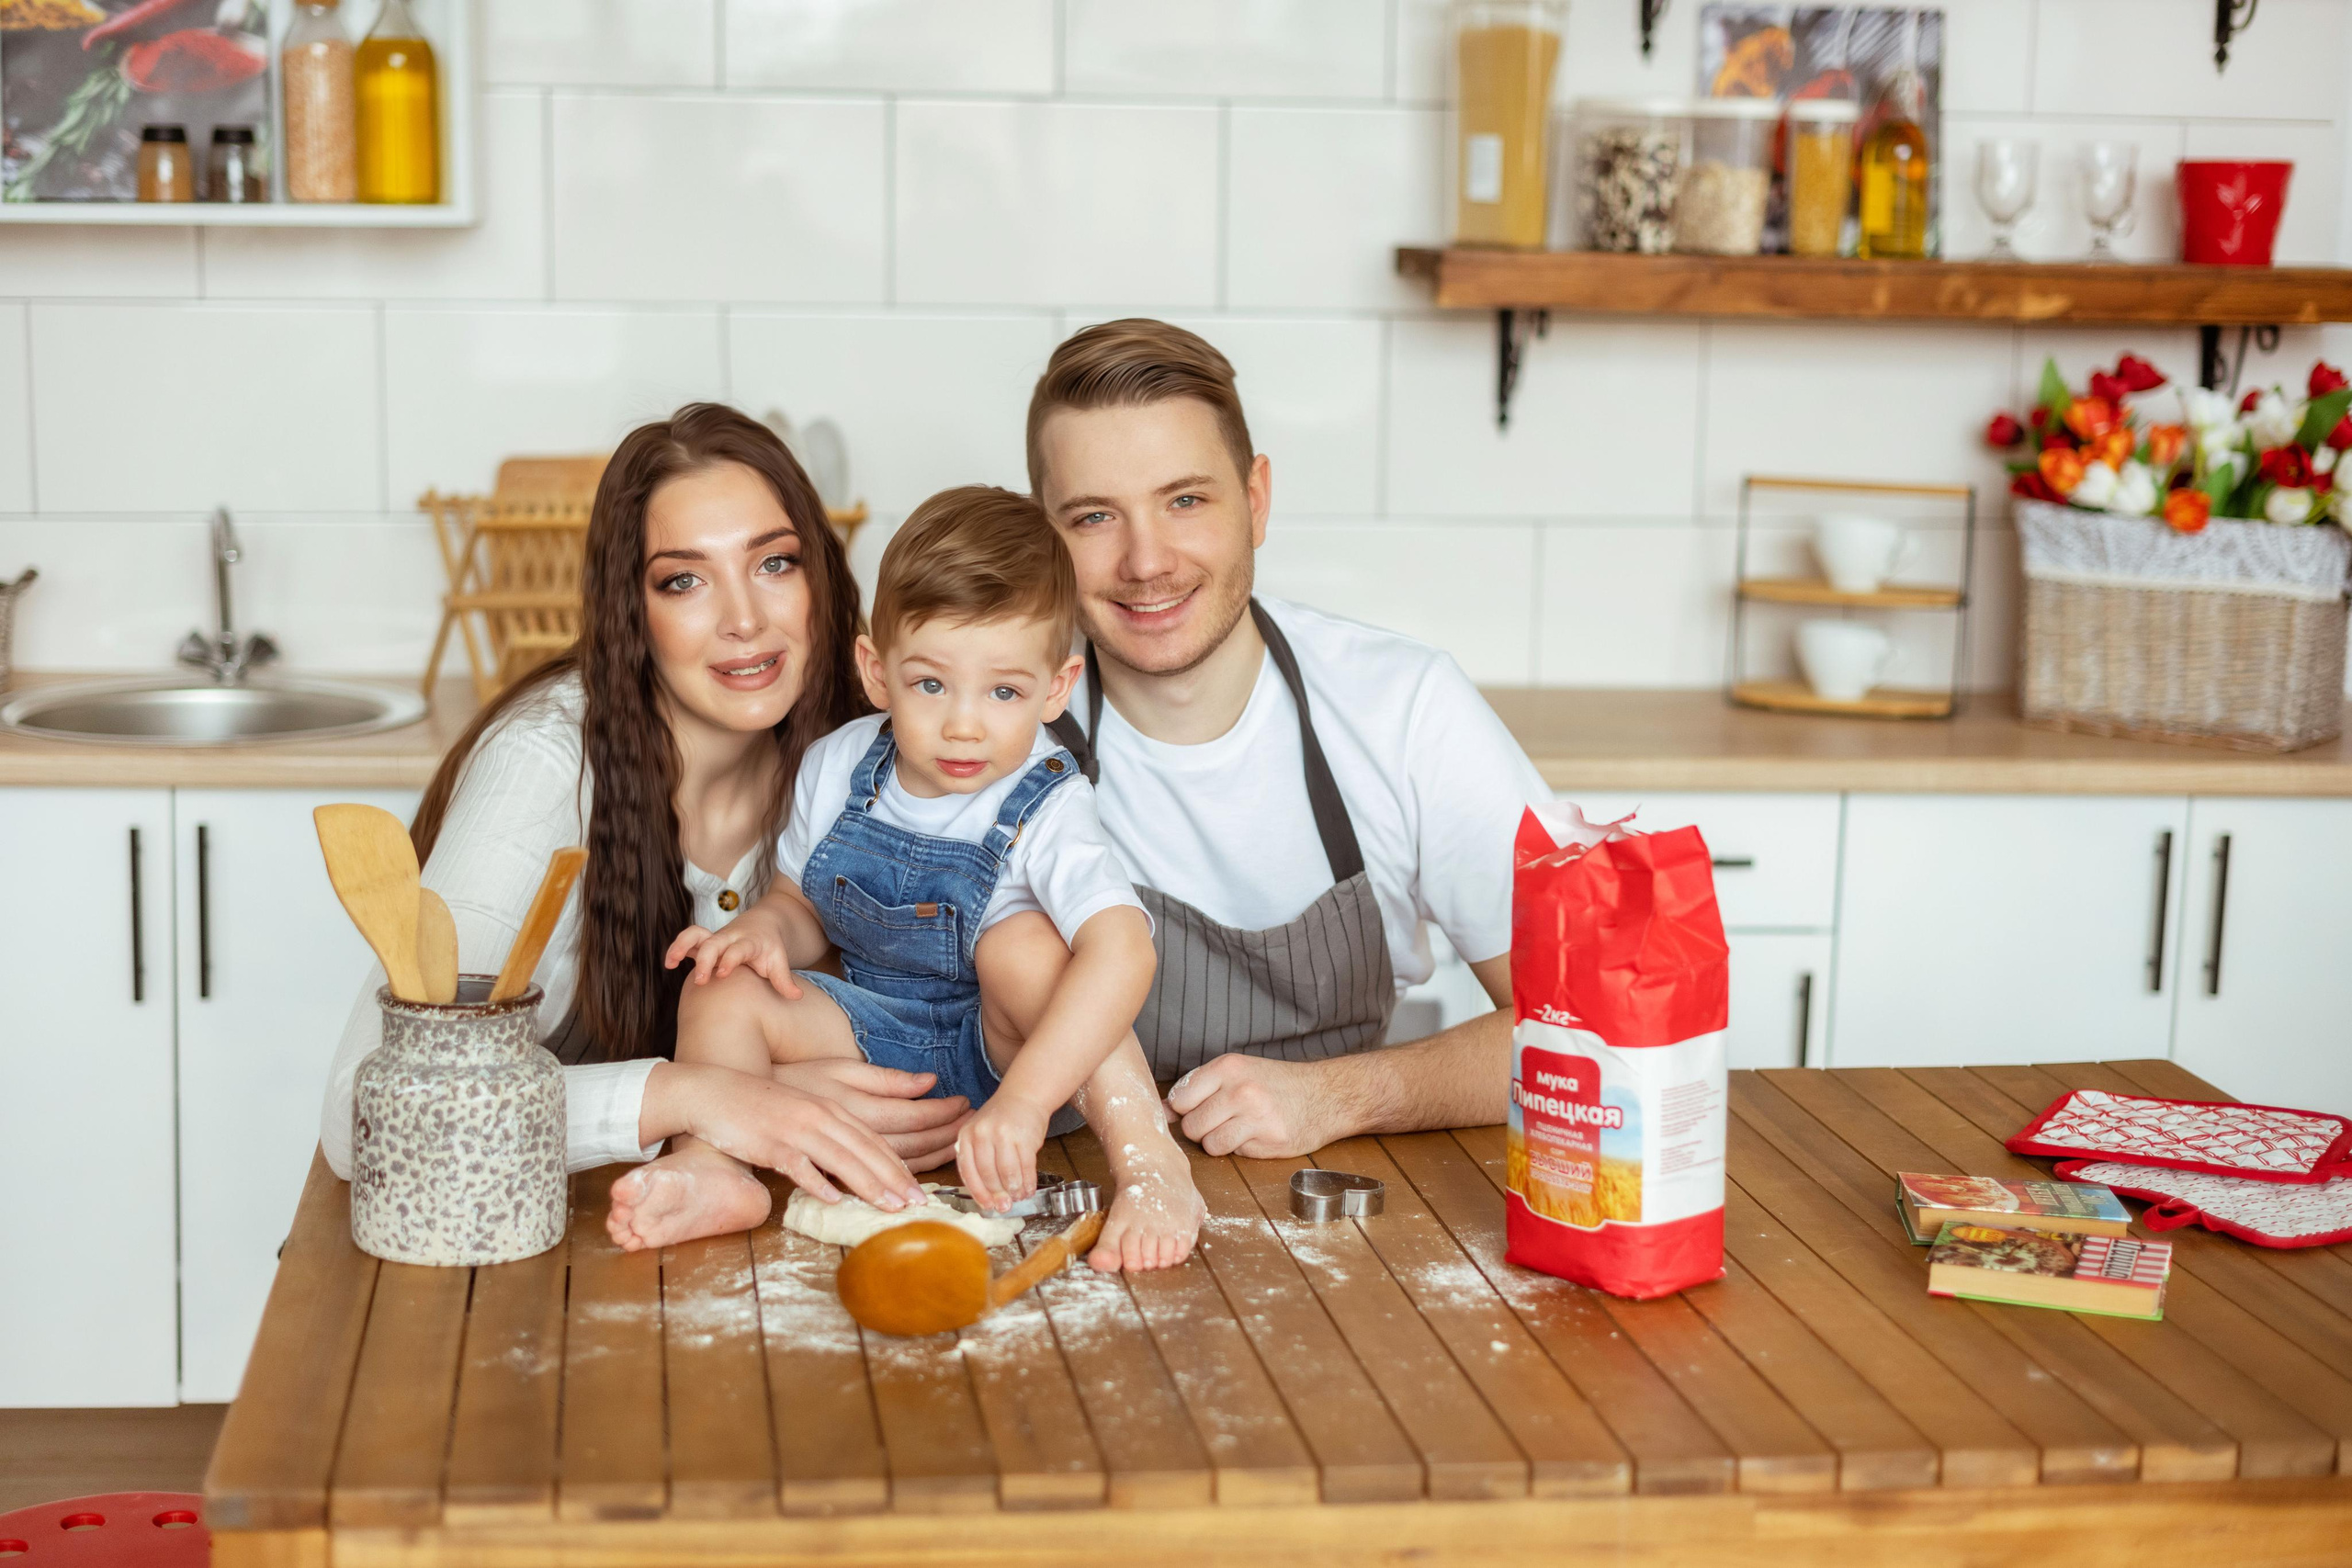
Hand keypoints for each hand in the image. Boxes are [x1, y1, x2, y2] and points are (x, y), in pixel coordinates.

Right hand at [664, 914, 800, 998]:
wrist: (763, 923)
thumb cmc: (769, 948)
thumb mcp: (778, 962)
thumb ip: (784, 980)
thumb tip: (798, 997)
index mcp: (749, 943)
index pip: (739, 949)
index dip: (730, 959)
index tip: (723, 973)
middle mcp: (730, 938)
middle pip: (714, 943)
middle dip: (705, 959)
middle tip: (701, 980)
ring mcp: (716, 938)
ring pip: (695, 934)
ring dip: (682, 945)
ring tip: (670, 963)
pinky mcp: (705, 940)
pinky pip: (688, 939)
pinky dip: (677, 948)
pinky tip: (669, 963)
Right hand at [680, 1064, 924, 1209]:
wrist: (715, 1091)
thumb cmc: (762, 1104)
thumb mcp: (805, 1106)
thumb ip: (837, 1124)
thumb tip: (862, 1153)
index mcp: (831, 1108)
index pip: (874, 1140)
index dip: (900, 1166)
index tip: (919, 1191)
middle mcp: (819, 1116)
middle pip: (866, 1149)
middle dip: (895, 1178)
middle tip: (918, 1204)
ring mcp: (795, 1129)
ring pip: (840, 1158)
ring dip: (867, 1183)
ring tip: (889, 1206)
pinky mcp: (771, 1142)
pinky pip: (799, 1164)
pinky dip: (817, 1182)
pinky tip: (834, 1199)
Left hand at [955, 1094, 1050, 1213]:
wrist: (1024, 1096)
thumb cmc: (1001, 1120)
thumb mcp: (980, 1134)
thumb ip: (978, 1160)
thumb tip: (989, 1196)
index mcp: (966, 1135)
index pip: (968, 1171)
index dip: (978, 1192)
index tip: (987, 1205)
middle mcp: (982, 1133)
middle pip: (987, 1174)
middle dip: (998, 1194)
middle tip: (1005, 1206)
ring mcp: (1003, 1134)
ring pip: (1007, 1173)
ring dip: (1014, 1190)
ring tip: (1019, 1197)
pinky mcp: (1024, 1137)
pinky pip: (1026, 1167)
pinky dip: (1028, 1182)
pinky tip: (1029, 1188)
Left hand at [1165, 1052, 1350, 1158]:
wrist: (1326, 1095)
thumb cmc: (1277, 1084)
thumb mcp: (1238, 1072)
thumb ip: (1201, 1087)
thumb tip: (1161, 1110)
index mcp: (1228, 1067)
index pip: (1179, 1099)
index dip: (1184, 1110)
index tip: (1196, 1110)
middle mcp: (1240, 1090)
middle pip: (1191, 1126)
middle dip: (1202, 1129)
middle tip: (1223, 1120)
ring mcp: (1256, 1117)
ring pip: (1210, 1144)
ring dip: (1220, 1142)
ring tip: (1240, 1128)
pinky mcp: (1269, 1140)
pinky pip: (1235, 1153)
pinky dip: (1241, 1149)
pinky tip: (1257, 1135)